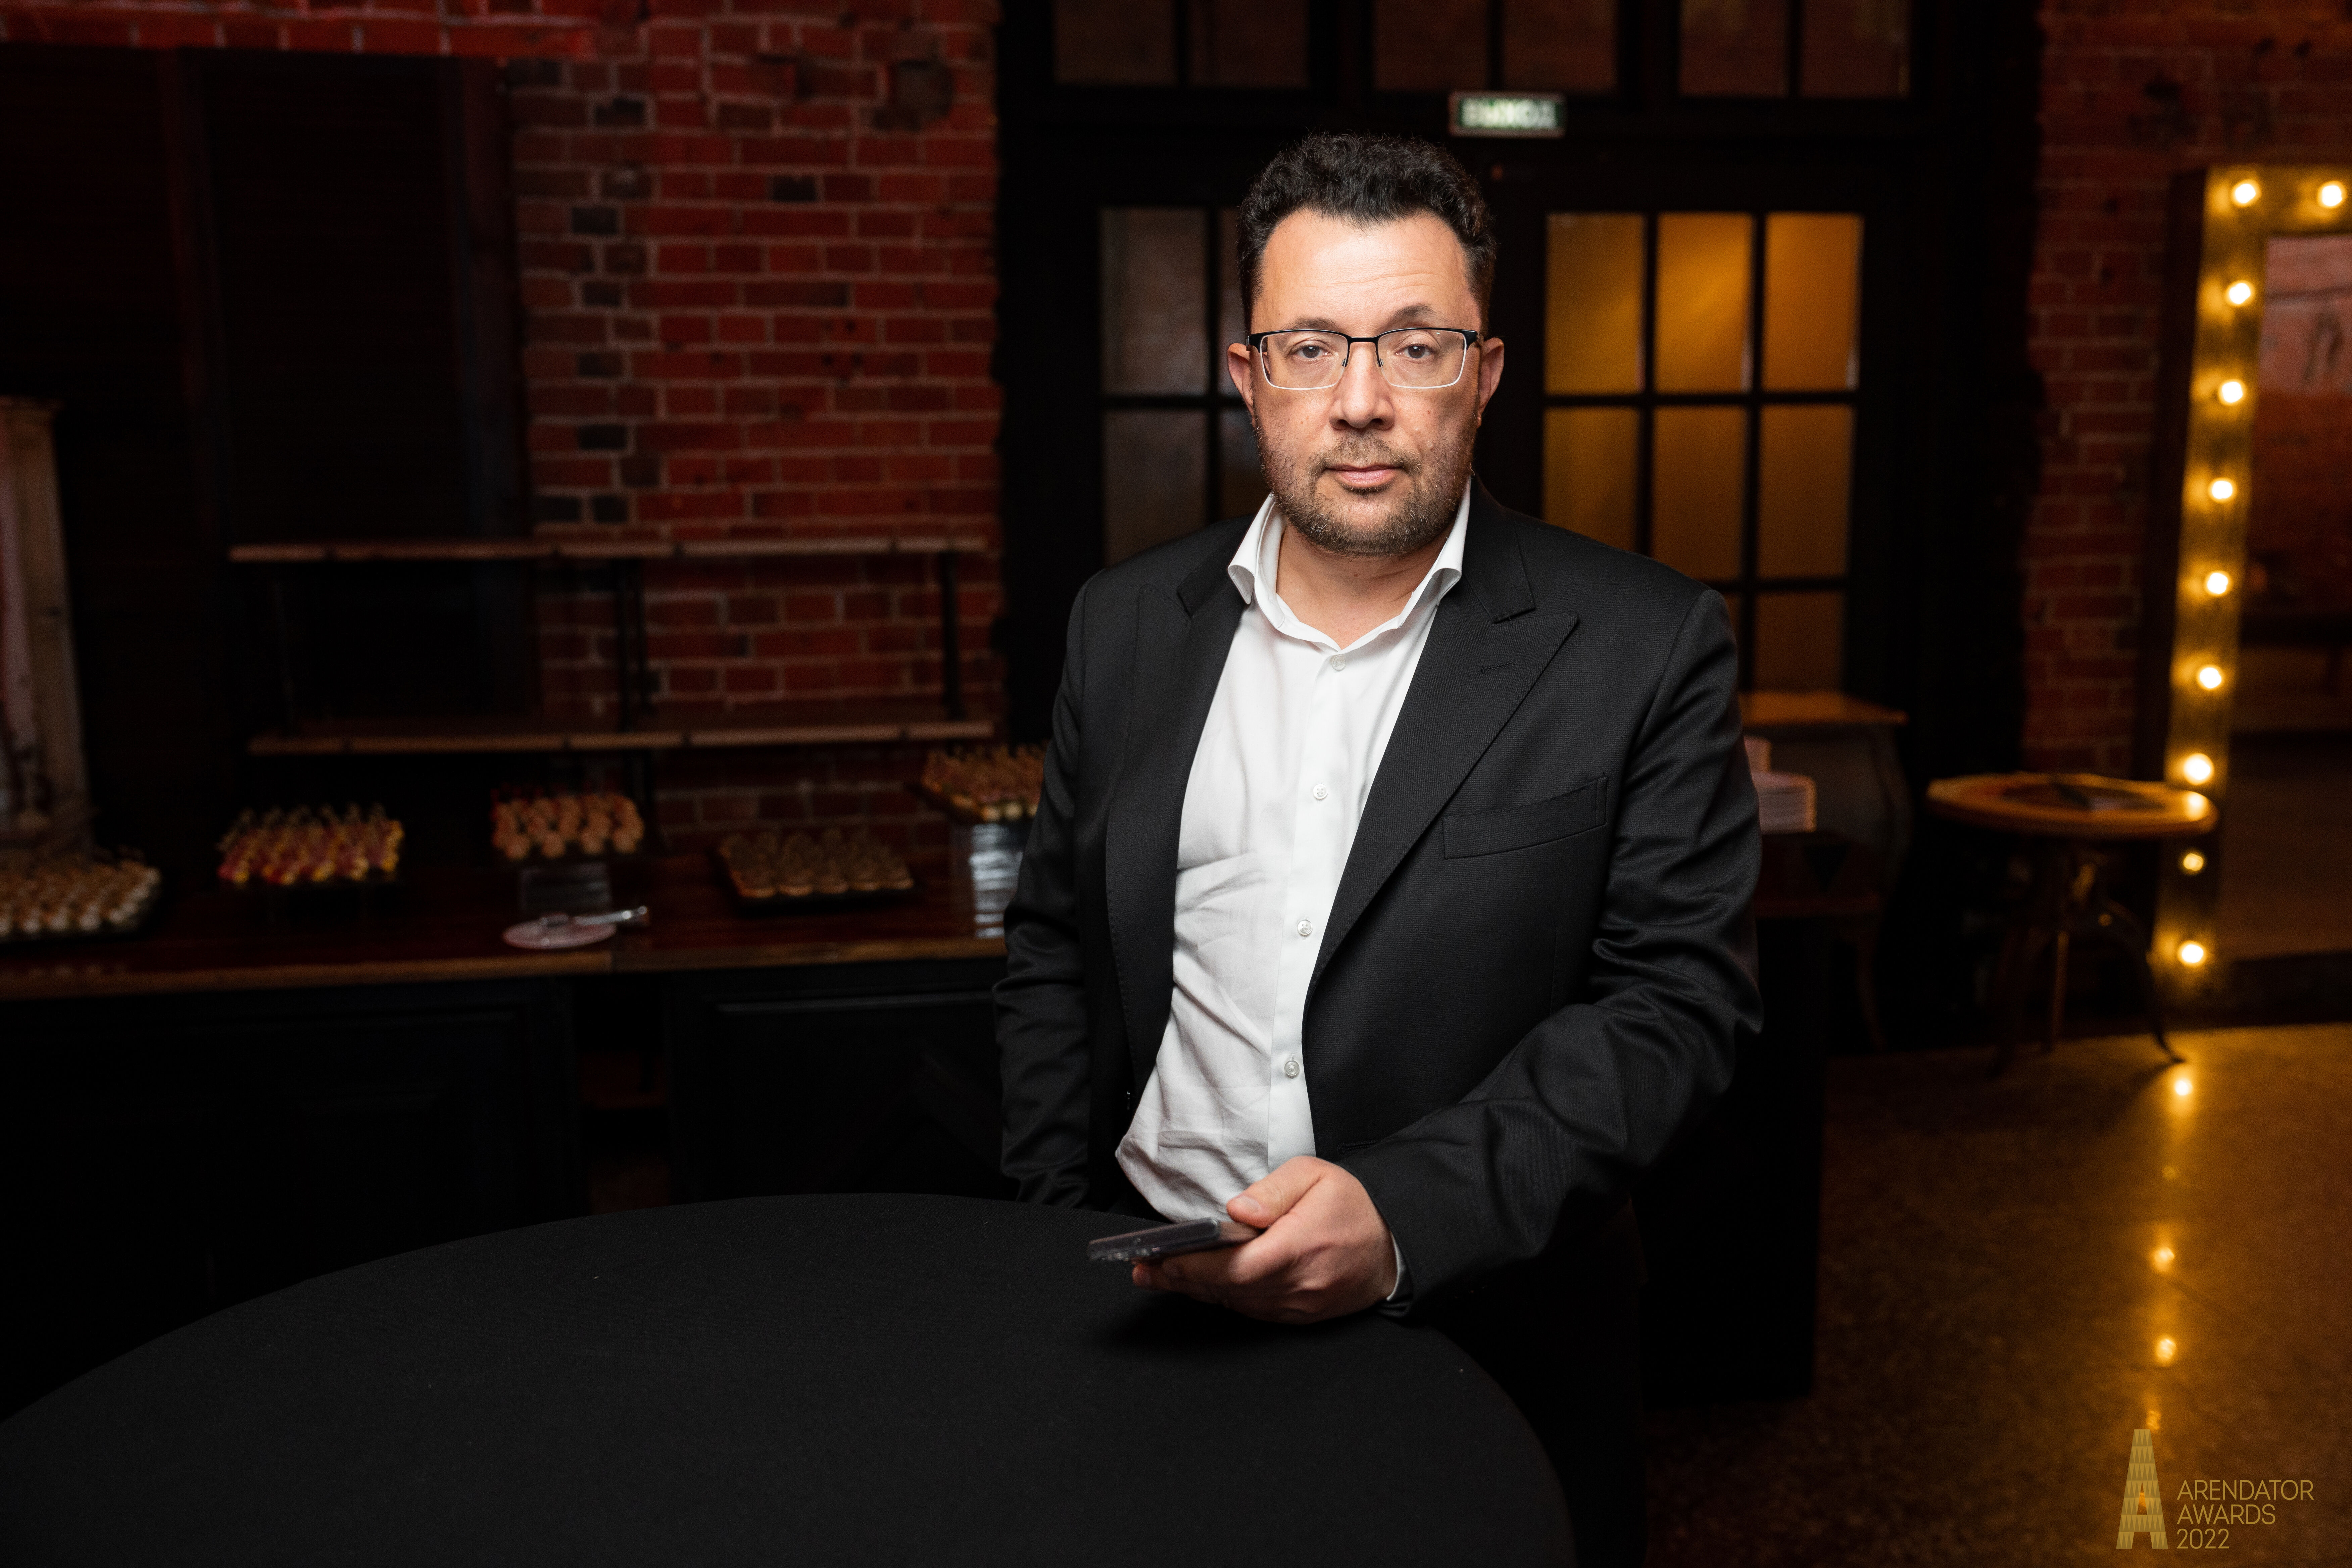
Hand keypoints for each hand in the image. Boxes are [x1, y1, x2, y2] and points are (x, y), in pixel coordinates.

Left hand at [1132, 1156, 1397, 1323]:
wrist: (1393, 1244)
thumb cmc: (1352, 1205)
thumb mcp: (1315, 1175)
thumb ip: (1272, 1191)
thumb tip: (1235, 1212)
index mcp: (1300, 1245)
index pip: (1236, 1265)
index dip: (1193, 1266)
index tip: (1159, 1258)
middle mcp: (1300, 1283)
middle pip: (1229, 1288)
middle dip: (1182, 1279)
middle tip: (1144, 1269)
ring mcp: (1301, 1305)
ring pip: (1238, 1303)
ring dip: (1199, 1291)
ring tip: (1162, 1275)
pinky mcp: (1302, 1316)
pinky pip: (1255, 1311)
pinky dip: (1226, 1299)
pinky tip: (1203, 1286)